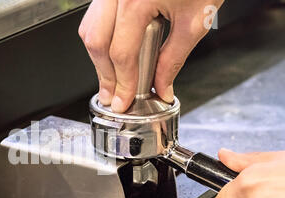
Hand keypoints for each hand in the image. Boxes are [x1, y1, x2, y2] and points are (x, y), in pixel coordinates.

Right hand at [78, 0, 223, 111]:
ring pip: (89, 29)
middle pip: (97, 43)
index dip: (122, 83)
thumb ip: (173, 59)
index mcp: (136, 0)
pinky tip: (113, 52)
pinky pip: (95, 17)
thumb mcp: (194, 21)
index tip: (122, 101)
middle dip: (104, 75)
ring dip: (98, 57)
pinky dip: (101, 38)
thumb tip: (160, 86)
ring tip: (112, 78)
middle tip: (112, 95)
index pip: (121, 54)